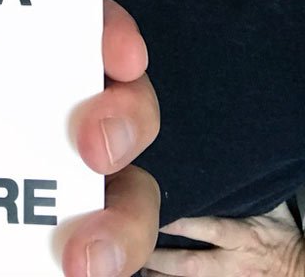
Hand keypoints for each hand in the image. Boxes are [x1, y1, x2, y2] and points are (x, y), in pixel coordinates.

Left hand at [0, 0, 160, 276]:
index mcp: (9, 52)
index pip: (78, 25)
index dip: (107, 28)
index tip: (110, 43)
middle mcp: (50, 112)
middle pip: (125, 107)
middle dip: (127, 119)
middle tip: (91, 141)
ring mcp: (56, 181)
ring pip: (128, 195)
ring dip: (122, 225)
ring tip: (80, 258)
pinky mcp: (52, 237)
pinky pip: (92, 253)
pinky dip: (94, 267)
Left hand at [143, 203, 304, 276]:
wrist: (300, 270)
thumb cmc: (281, 235)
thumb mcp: (270, 209)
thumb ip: (243, 188)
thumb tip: (221, 159)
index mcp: (242, 235)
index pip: (208, 228)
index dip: (180, 223)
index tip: (156, 212)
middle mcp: (232, 262)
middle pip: (191, 262)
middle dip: (161, 255)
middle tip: (135, 242)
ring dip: (162, 274)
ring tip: (137, 264)